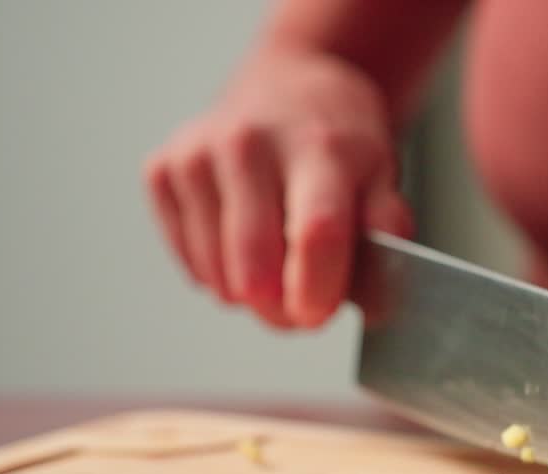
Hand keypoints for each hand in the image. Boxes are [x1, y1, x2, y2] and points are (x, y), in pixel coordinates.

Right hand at [143, 50, 412, 328]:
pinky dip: (219, 271)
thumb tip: (378, 303)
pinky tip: (240, 239)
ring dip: (251, 295)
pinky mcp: (162, 171)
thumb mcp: (382, 175)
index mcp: (317, 147)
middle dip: (281, 310)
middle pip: (256, 268)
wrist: (286, 85)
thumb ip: (385, 235)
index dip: (316, 289)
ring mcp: (197, 156)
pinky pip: (191, 265)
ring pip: (219, 278)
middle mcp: (249, 144)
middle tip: (303, 303)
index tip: (317, 315)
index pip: (315, 233)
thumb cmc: (337, 141)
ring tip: (277, 260)